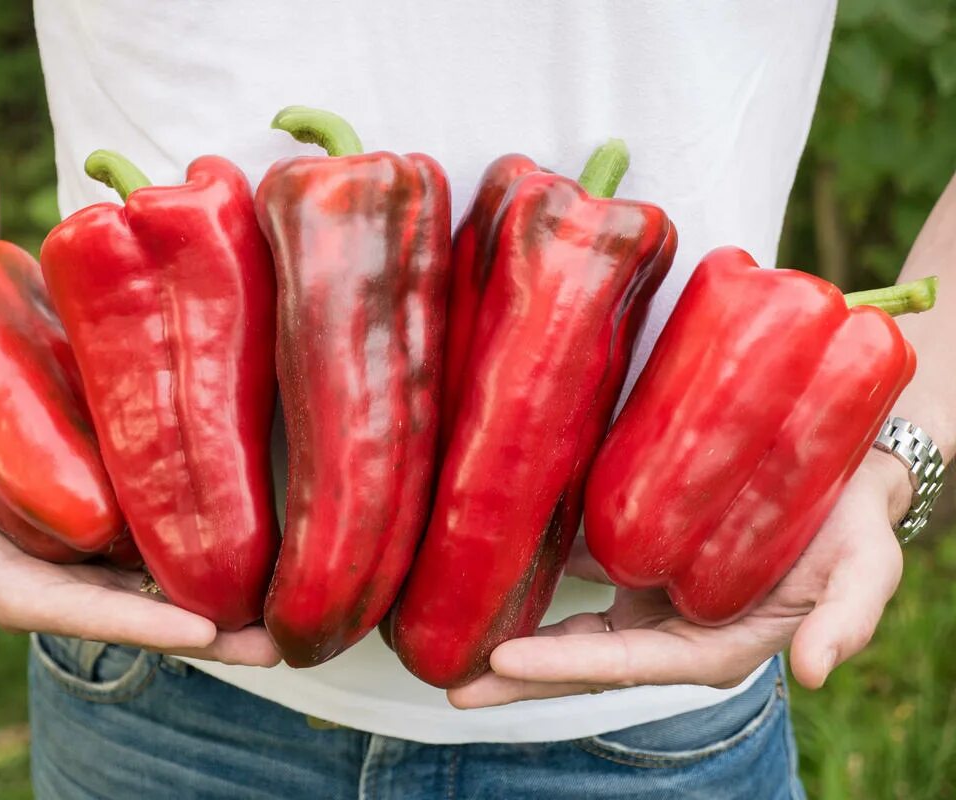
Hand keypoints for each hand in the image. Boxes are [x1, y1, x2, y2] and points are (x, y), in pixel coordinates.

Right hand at [0, 451, 280, 666]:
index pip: (90, 615)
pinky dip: (215, 551)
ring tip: (292, 608)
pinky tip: (265, 548)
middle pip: (148, 614)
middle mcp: (72, 583)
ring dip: (231, 601)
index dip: (144, 624)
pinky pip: (169, 541)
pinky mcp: (117, 521)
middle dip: (213, 636)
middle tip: (279, 645)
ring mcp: (99, 557)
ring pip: (171, 583)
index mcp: (23, 593)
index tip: (204, 632)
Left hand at [448, 453, 910, 707]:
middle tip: (451, 683)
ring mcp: (648, 587)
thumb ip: (846, 620)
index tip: (502, 660)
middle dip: (516, 672)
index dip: (562, 666)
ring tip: (448, 622)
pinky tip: (488, 553)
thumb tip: (819, 673)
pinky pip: (577, 559)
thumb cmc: (857, 524)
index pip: (623, 664)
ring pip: (568, 612)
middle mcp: (668, 626)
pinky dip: (536, 562)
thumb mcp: (867, 571)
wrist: (842, 468)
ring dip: (512, 619)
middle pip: (579, 655)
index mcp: (709, 647)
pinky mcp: (638, 545)